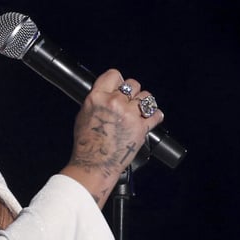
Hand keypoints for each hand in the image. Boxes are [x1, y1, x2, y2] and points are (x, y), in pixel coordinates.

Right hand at [60, 70, 163, 207]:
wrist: (94, 164)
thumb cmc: (86, 145)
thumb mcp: (83, 115)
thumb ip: (97, 101)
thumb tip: (107, 94)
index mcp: (97, 97)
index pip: (114, 75)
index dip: (119, 80)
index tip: (120, 86)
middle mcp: (114, 103)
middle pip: (132, 84)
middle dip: (132, 93)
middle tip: (129, 104)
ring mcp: (129, 114)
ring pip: (146, 97)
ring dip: (144, 104)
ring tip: (139, 112)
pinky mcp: (141, 127)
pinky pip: (156, 114)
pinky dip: (154, 117)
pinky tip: (149, 120)